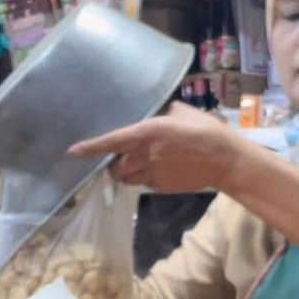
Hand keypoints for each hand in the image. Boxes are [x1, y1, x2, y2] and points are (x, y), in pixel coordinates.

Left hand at [67, 102, 238, 192]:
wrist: (225, 160)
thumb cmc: (205, 130)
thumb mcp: (180, 112)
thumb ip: (159, 113)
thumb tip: (147, 111)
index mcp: (149, 132)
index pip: (113, 141)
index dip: (92, 147)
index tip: (73, 151)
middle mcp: (147, 154)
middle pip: (116, 166)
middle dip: (114, 163)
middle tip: (122, 155)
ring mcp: (154, 173)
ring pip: (126, 178)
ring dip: (126, 172)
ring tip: (138, 162)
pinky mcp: (161, 187)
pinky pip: (142, 183)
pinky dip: (143, 177)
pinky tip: (158, 168)